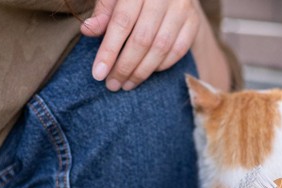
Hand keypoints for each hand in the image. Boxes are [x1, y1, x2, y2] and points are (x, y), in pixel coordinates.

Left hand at [81, 0, 201, 90]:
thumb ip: (103, 11)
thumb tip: (88, 30)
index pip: (122, 23)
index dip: (109, 50)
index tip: (98, 74)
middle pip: (142, 39)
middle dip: (125, 66)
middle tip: (112, 84)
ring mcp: (182, 9)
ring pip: (161, 48)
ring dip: (142, 71)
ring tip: (126, 84)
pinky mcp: (194, 22)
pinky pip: (178, 51)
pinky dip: (161, 66)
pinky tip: (146, 72)